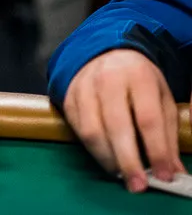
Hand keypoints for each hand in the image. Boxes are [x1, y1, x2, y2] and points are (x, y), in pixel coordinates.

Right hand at [63, 49, 184, 192]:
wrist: (104, 54)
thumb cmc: (138, 80)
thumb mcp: (161, 99)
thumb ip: (168, 135)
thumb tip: (172, 171)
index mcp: (138, 76)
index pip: (148, 119)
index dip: (157, 150)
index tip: (165, 175)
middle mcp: (108, 79)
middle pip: (117, 127)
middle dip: (129, 161)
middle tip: (138, 185)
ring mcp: (83, 88)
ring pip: (92, 131)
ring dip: (108, 159)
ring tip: (122, 173)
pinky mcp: (67, 98)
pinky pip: (78, 130)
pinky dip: (93, 150)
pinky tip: (106, 158)